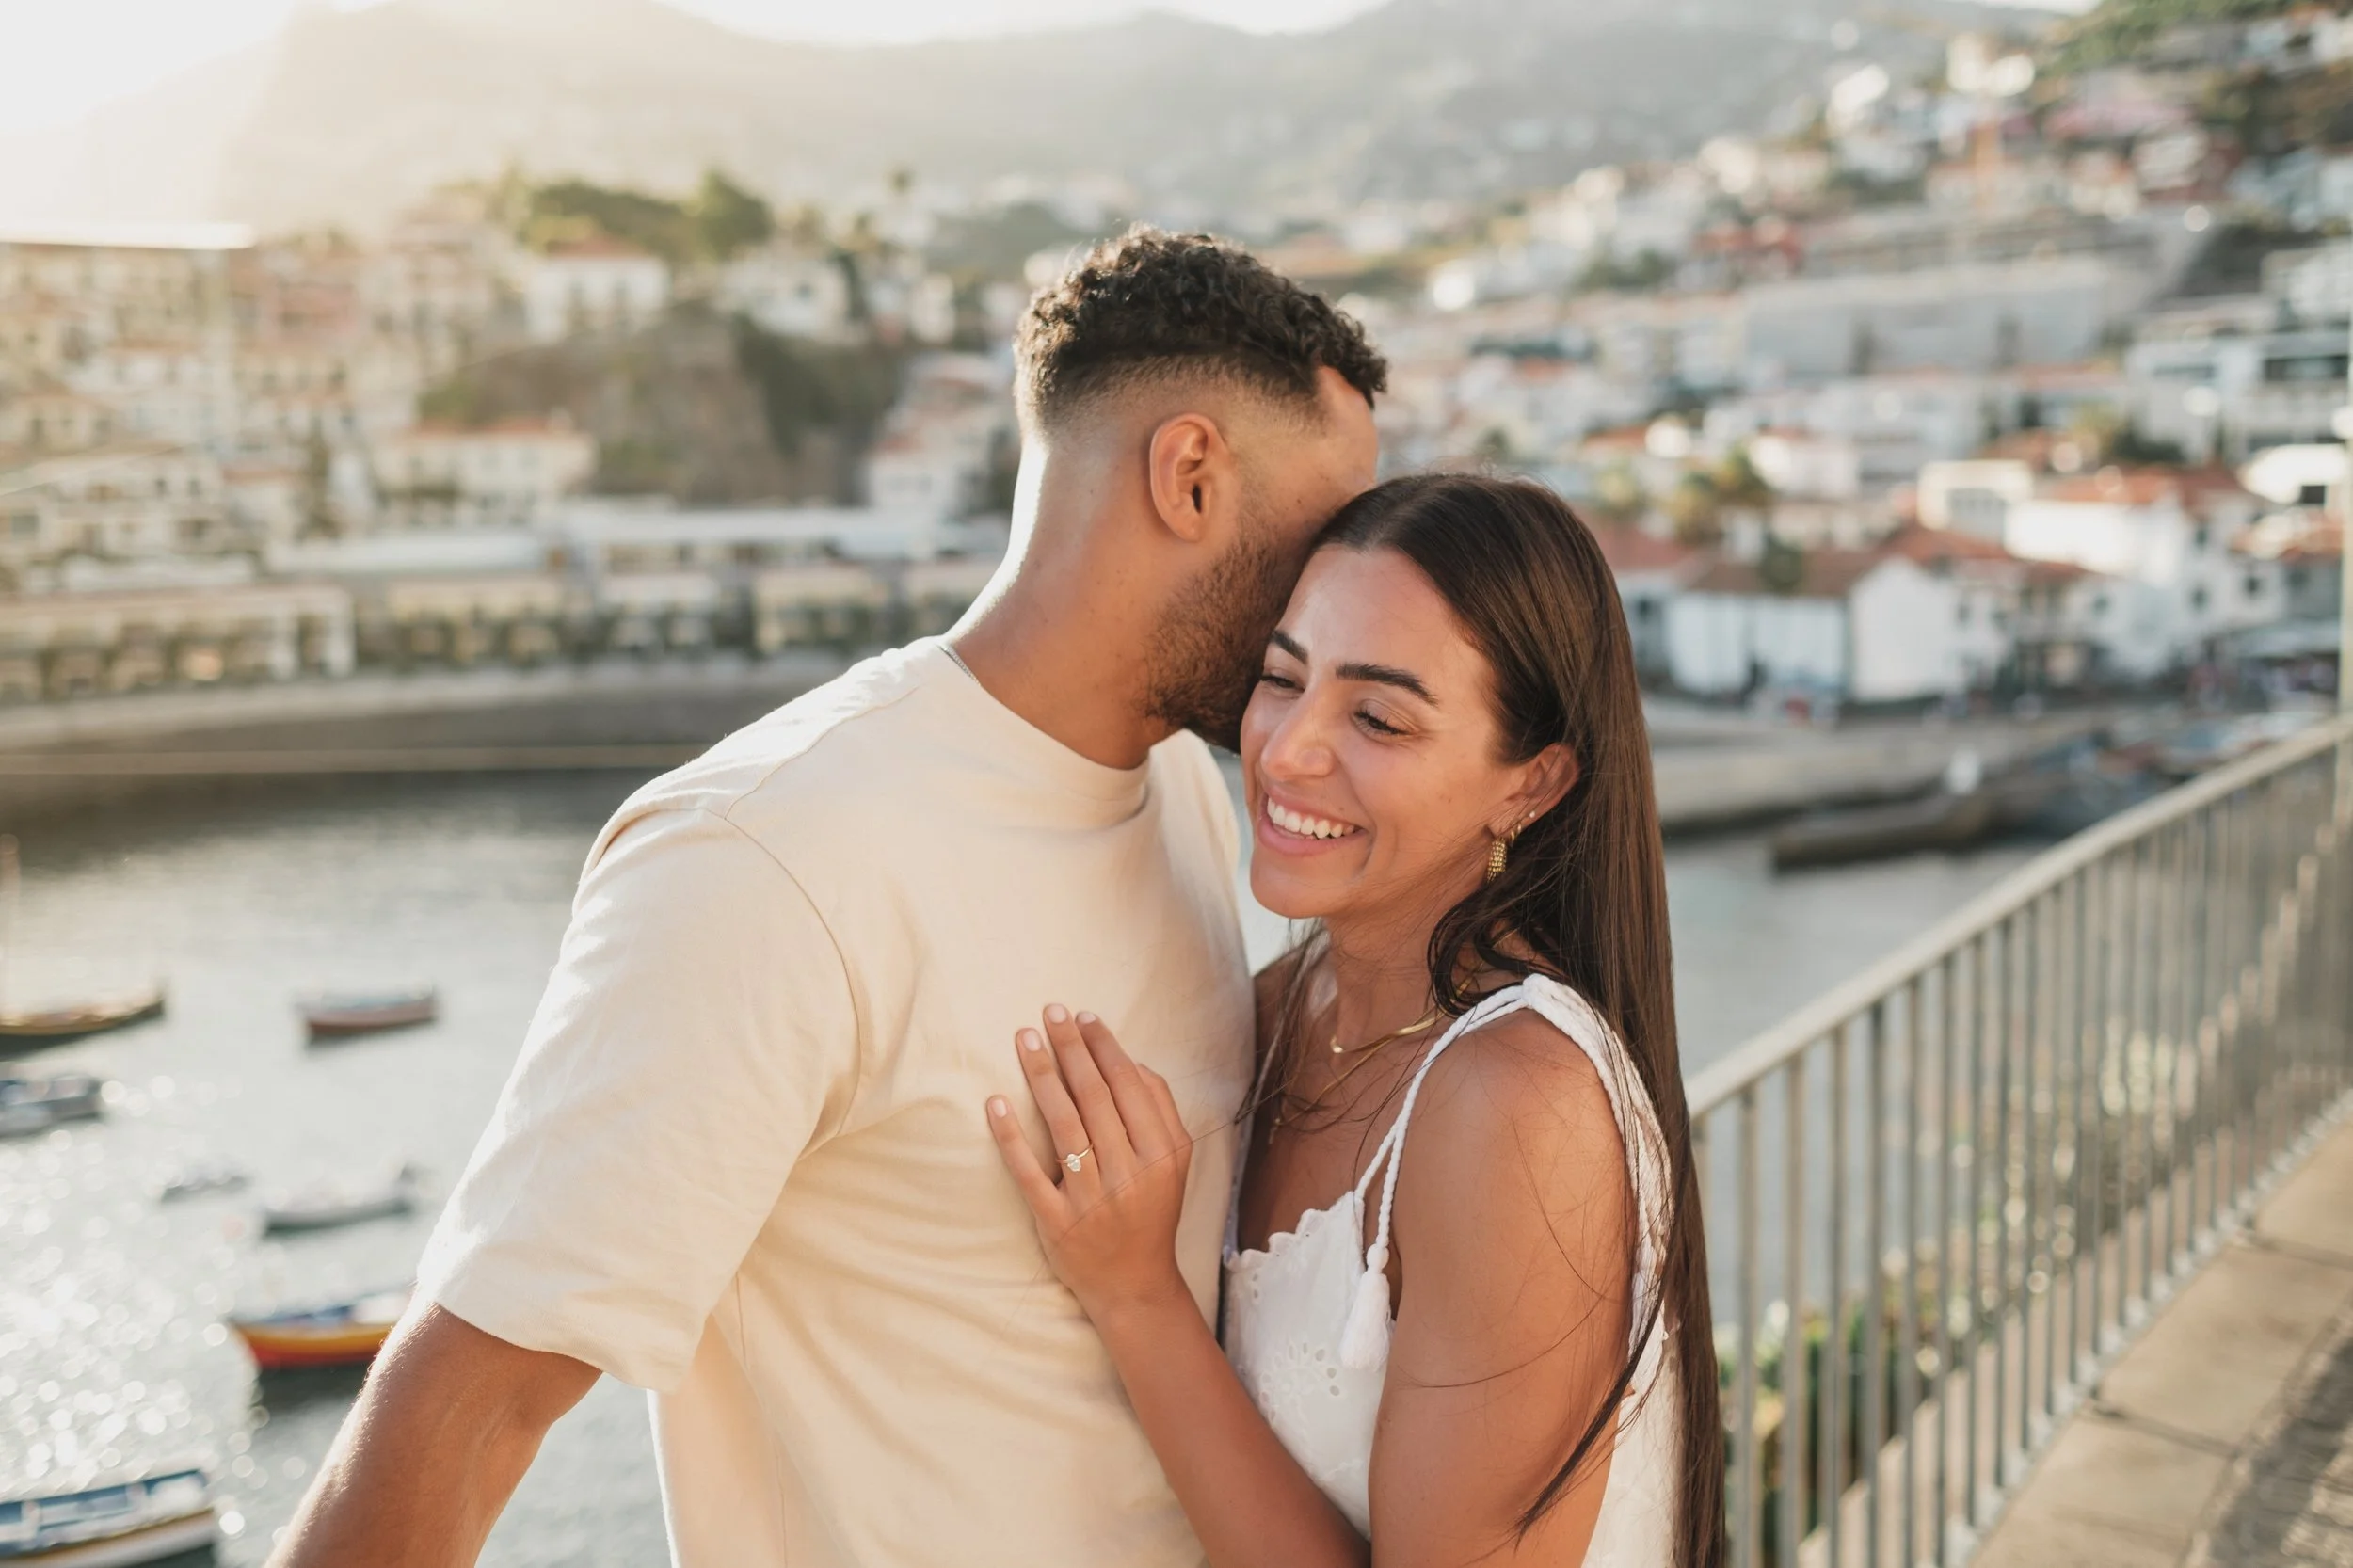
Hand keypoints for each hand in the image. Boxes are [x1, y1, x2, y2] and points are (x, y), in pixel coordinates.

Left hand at [987, 1005, 1195, 1321]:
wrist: (1134, 1284)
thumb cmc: (1152, 1211)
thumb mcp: (1174, 1162)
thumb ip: (1161, 1109)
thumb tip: (1130, 1059)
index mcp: (1162, 1154)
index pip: (1128, 1085)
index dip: (1104, 1046)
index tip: (1082, 1015)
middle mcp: (1129, 1173)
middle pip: (1094, 1096)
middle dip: (1070, 1047)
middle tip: (1049, 1012)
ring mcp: (1091, 1199)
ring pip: (1062, 1123)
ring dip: (1041, 1074)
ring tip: (1025, 1038)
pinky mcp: (1056, 1221)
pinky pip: (1028, 1171)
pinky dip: (1010, 1135)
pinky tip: (996, 1101)